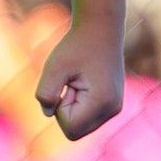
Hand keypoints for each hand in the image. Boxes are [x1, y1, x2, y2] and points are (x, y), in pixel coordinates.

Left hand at [36, 21, 124, 139]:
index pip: (70, 128)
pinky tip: (84, 83)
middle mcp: (113, 109)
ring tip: (78, 81)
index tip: (67, 84)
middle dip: (65, 110)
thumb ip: (45, 94)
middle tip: (71, 83)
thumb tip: (49, 113)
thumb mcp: (54, 67)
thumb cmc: (76, 46)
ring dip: (72, 107)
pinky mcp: (112, 104)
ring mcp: (114, 108)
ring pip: (81, 126)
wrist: (100, 29)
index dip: (59, 108)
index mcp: (103, 103)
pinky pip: (87, 118)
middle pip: (75, 132)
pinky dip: (79, 105)